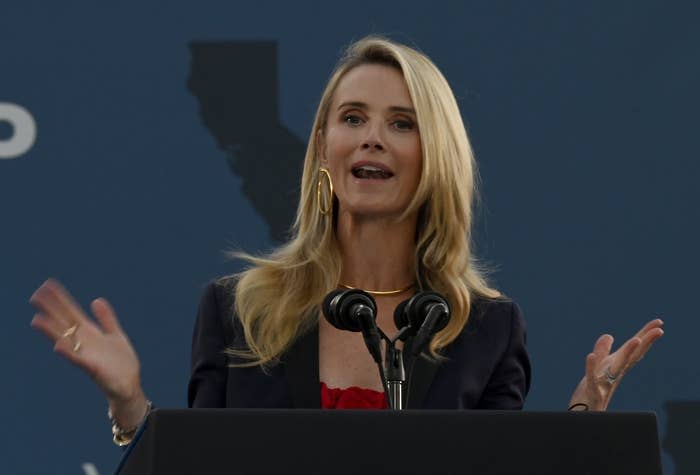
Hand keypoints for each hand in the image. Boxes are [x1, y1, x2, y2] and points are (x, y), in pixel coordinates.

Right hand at [30, 278, 147, 425]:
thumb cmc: (121, 362)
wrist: (129, 385)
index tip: (48, 285)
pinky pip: (78, 359)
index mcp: (91, 333)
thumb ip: (106, 319)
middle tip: (34, 296)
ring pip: (65, 340)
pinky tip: (58, 345)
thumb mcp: (115, 335)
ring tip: (37, 320)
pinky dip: (68, 352)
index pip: (72, 312)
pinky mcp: (93, 368)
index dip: (61, 299)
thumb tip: (96, 299)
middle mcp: (84, 342)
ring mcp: (86, 355)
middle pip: (64, 322)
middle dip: (51, 310)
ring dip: (52, 331)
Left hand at [568, 318, 663, 410]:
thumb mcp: (598, 367)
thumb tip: (610, 335)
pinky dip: (591, 367)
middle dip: (645, 343)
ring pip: (617, 367)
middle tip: (659, 330)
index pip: (634, 350)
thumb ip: (603, 351)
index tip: (659, 323)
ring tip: (636, 340)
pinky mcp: (592, 391)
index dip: (646, 336)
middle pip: (632, 356)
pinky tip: (590, 356)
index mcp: (617, 367)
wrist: (585, 415)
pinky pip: (592, 378)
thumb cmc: (593, 391)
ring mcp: (605, 383)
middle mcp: (615, 374)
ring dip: (627, 354)